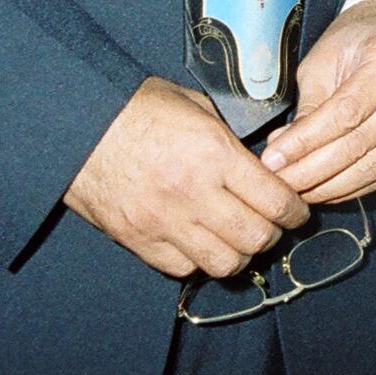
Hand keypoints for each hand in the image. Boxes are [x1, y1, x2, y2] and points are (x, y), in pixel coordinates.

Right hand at [64, 77, 310, 278]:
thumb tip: (264, 158)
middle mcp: (194, 193)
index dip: (296, 211)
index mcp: (214, 154)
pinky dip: (199, 260)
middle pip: (256, 238)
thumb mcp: (196, 106)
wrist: (77, 126)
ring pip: (224, 263)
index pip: (275, 200)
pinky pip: (183, 268)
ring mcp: (164, 222)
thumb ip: (231, 138)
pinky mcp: (139, 240)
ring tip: (238, 238)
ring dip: (239, 254)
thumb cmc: (138, 108)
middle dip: (273, 234)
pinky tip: (201, 242)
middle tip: (271, 224)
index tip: (298, 210)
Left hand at [261, 0, 375, 202]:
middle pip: (361, 144)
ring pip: (375, 166)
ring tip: (299, 190)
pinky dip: (355, 187)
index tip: (273, 159)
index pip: (346, 112)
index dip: (306, 142)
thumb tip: (282, 154)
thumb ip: (308, 107)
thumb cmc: (359, 40)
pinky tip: (327, 189)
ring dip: (331, 186)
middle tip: (280, 183)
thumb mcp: (324, 60)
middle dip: (313, 171)